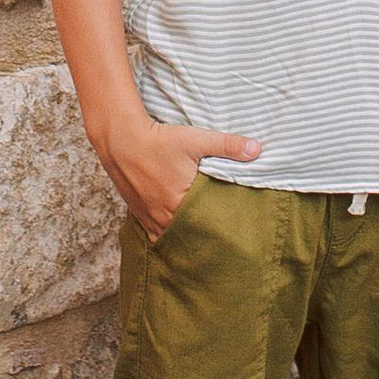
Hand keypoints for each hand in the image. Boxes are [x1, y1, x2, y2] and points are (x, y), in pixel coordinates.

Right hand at [100, 116, 259, 240]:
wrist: (121, 138)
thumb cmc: (159, 140)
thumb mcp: (196, 139)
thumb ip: (228, 145)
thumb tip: (258, 149)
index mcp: (180, 203)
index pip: (206, 225)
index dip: (220, 228)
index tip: (233, 231)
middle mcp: (163, 216)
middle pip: (189, 234)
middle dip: (203, 236)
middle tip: (220, 239)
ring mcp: (149, 217)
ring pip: (171, 236)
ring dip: (183, 236)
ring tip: (200, 239)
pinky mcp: (138, 213)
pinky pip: (154, 233)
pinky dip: (165, 234)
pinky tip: (175, 234)